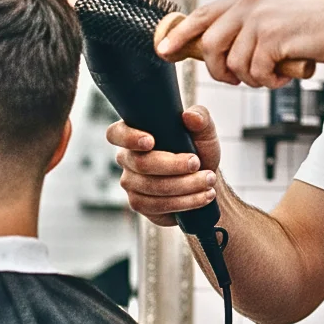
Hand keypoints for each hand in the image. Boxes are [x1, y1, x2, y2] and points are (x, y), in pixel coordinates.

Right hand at [107, 106, 219, 226]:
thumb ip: (201, 118)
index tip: (151, 141)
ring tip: (208, 180)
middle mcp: (127, 158)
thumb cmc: (199, 149)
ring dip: (185, 185)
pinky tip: (203, 196)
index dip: (129, 138)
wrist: (204, 178)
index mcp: (135, 133)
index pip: (116, 134)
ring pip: (152, 187)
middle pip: (141, 164)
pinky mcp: (140, 204)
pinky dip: (185, 202)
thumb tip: (190, 117)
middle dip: (174, 165)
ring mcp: (131, 183)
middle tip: (197, 163)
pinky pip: (157, 206)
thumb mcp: (204, 131)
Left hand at [157, 0, 323, 87]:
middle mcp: (249, 5)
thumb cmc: (316, 23)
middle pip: (210, 46)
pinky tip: (283, 76)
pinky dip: (268, 82)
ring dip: (251, 79)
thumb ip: (249, 24)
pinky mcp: (274, 39)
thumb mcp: (275, 13)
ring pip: (233, 64)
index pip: (201, 16)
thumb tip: (223, 48)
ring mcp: (260, 21)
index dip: (179, 35)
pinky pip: (256, 72)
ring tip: (271, 75)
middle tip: (237, 79)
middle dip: (219, 71)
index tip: (163, 51)